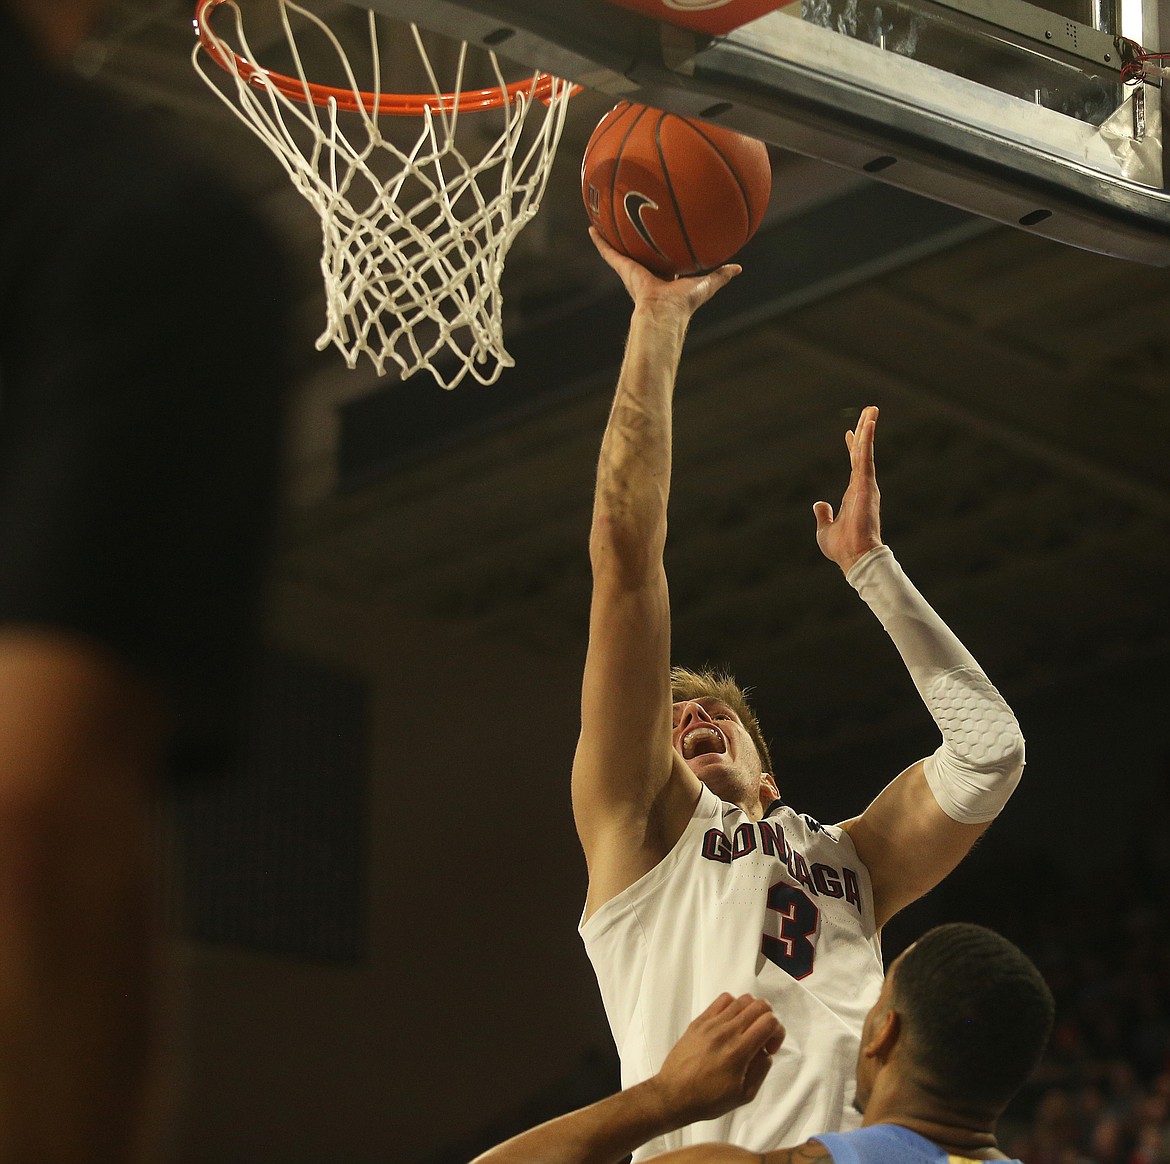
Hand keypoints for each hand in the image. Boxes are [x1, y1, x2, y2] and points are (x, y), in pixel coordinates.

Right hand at [589, 228, 739, 319]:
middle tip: (631, 222)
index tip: (660, 238)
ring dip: (612, 237)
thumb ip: (721, 275)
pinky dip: (599, 241)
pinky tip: (592, 227)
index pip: (662, 259)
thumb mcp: (706, 282)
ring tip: (604, 221)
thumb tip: (739, 268)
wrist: (664, 312)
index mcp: (664, 275)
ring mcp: (633, 269)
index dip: (661, 248)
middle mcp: (646, 271)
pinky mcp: (623, 268)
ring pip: (620, 249)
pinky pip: (609, 252)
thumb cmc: (685, 303)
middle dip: (635, 240)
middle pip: (639, 251)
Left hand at [647, 993, 784, 1126]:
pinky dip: (734, 1006)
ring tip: (746, 1031)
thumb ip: (761, 1071)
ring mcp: (711, 1023)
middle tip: (761, 1038)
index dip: (777, 1033)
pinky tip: (731, 1023)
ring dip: (752, 1012)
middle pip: (759, 1005)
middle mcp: (726, 1031)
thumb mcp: (743, 1096)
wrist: (674, 1094)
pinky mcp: (699, 1020)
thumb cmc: (708, 1099)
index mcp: (739, 1051)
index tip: (769, 1048)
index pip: (769, 1021)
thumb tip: (766, 1052)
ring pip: (742, 999)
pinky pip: (722, 1000)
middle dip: (768, 1019)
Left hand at [813, 405, 883, 574]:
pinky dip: (867, 440)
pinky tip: (869, 423)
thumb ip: (823, 515)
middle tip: (869, 411)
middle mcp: (862, 486)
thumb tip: (818, 504)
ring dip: (868, 428)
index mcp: (853, 495)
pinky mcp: (866, 484)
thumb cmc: (842, 548)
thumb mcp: (825, 529)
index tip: (849, 433)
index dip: (852, 448)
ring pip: (865, 450)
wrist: (855, 557)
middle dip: (864, 431)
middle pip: (861, 452)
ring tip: (872, 408)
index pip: (853, 466)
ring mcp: (865, 484)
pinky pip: (866, 457)